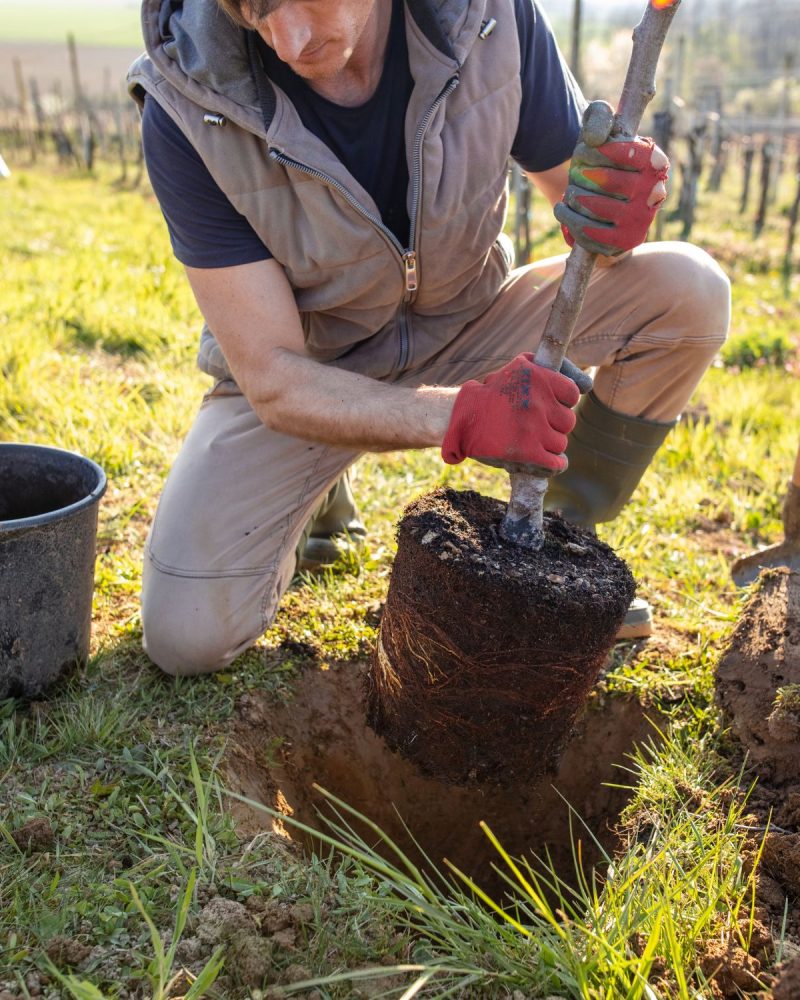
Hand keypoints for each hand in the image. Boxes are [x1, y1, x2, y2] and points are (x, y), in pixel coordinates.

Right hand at [441, 354, 581, 471]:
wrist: (460, 419)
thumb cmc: (492, 394)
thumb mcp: (519, 367)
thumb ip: (550, 368)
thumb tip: (587, 385)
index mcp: (537, 376)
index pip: (572, 394)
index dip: (563, 403)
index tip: (550, 406)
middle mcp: (537, 401)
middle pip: (568, 422)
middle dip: (555, 426)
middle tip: (538, 427)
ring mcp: (533, 427)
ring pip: (561, 443)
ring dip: (550, 445)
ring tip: (534, 443)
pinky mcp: (526, 451)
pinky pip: (555, 462)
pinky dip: (555, 465)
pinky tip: (549, 462)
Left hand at [555, 134, 668, 255]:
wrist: (603, 206)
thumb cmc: (602, 162)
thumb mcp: (602, 131)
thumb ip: (599, 117)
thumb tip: (595, 139)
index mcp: (655, 161)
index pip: (625, 152)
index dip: (595, 151)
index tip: (581, 151)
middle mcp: (654, 192)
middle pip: (606, 180)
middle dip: (580, 174)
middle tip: (575, 174)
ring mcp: (640, 220)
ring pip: (593, 206)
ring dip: (572, 196)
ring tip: (570, 192)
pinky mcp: (623, 242)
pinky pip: (588, 231)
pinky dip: (568, 218)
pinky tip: (563, 209)